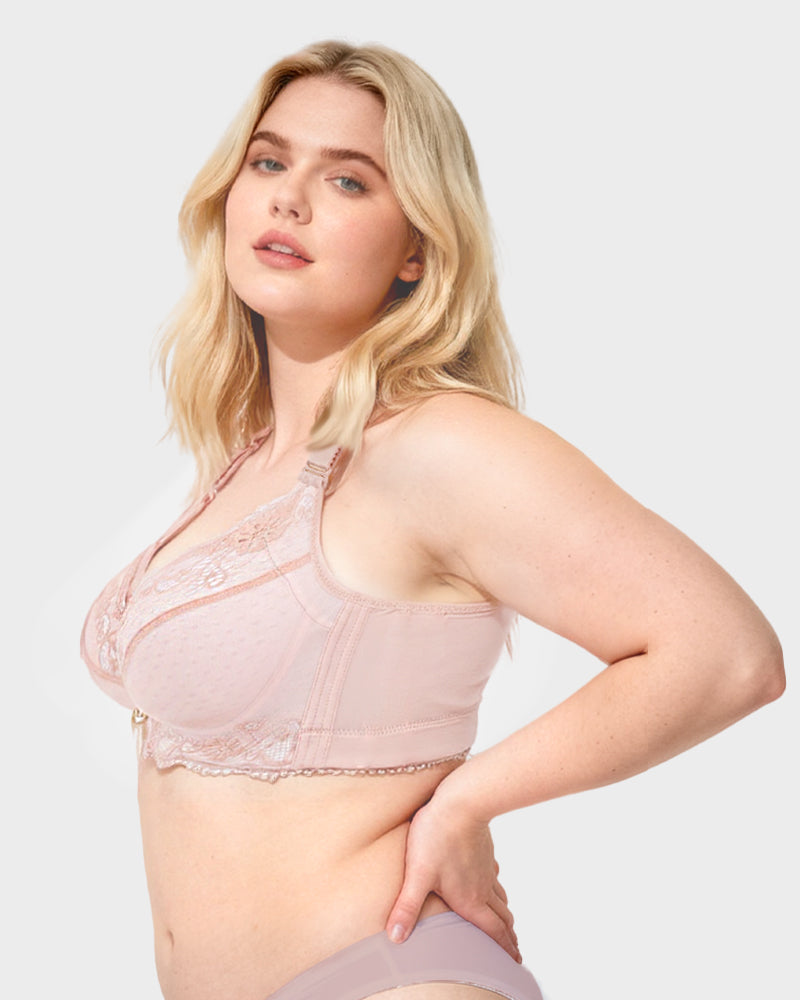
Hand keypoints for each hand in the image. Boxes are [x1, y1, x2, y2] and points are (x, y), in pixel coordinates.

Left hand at [384, 790, 520, 961]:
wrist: (461, 801)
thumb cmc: (437, 837)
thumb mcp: (418, 875)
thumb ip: (407, 907)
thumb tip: (396, 937)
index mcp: (470, 900)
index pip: (493, 931)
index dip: (505, 949)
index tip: (515, 961)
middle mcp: (482, 887)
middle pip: (501, 917)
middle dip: (508, 936)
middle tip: (514, 950)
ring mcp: (485, 868)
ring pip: (500, 896)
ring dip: (504, 913)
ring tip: (506, 922)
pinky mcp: (484, 850)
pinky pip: (493, 874)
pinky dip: (496, 887)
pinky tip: (492, 882)